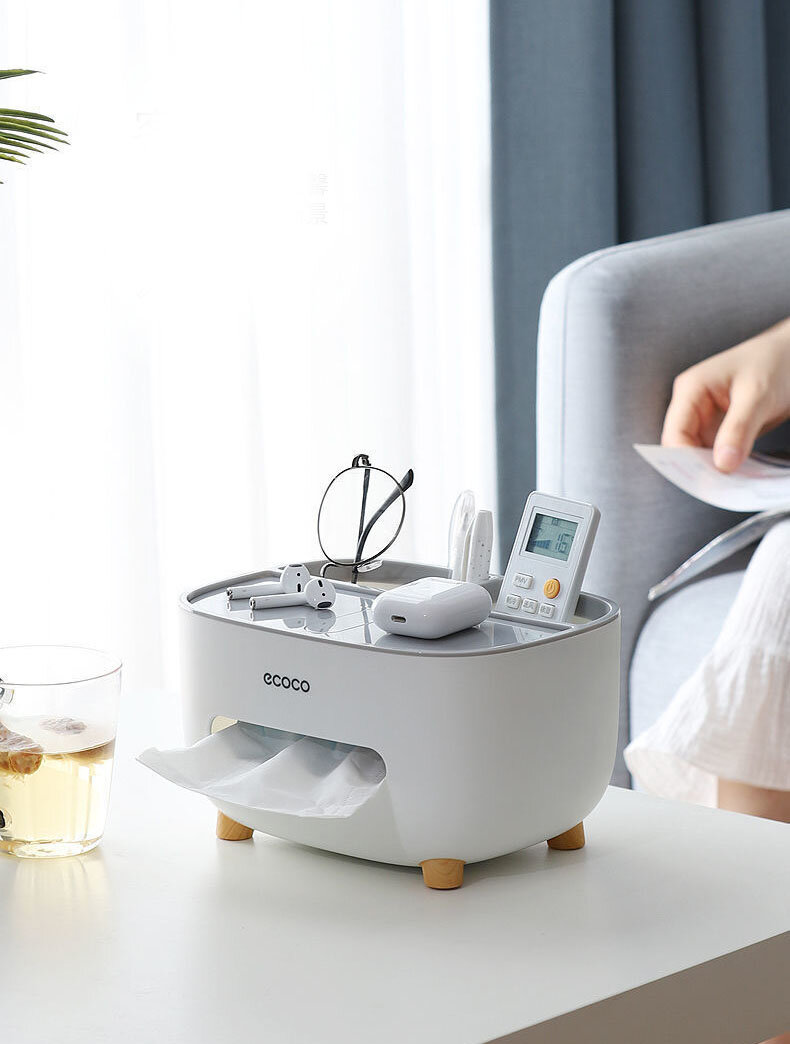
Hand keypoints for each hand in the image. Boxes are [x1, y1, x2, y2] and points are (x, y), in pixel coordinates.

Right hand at [662, 318, 789, 471]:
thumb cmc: (775, 362)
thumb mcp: (758, 395)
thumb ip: (738, 429)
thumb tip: (722, 465)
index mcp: (691, 389)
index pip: (674, 433)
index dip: (685, 460)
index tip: (707, 480)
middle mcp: (693, 405)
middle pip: (682, 447)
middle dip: (699, 467)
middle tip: (721, 487)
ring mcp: (707, 418)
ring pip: (699, 454)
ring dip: (713, 469)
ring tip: (733, 483)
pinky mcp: (722, 428)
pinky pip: (717, 453)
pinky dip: (726, 465)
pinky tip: (739, 474)